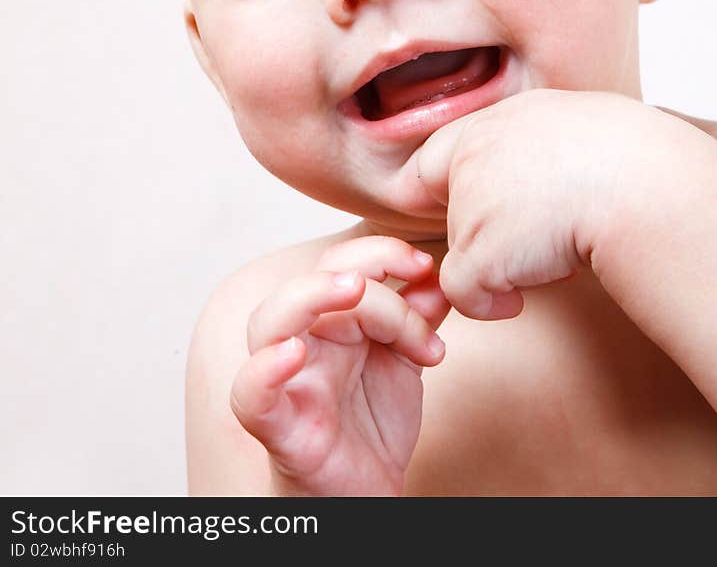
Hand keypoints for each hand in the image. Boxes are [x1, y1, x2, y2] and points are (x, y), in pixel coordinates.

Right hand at [229, 236, 449, 495]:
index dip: (384, 251)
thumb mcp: (407, 360)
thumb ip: (419, 318)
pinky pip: (250, 396)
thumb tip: (437, 278)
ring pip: (268, 322)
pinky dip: (263, 371)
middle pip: (311, 280)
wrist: (366, 494)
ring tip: (354, 288)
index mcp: (331, 321)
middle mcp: (304, 342)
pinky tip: (293, 355)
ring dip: (310, 295)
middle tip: (414, 272)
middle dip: (365, 265)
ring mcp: (288, 382)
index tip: (427, 265)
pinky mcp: (280, 427)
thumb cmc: (373, 423)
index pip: (343, 262)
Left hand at [417, 89, 657, 319]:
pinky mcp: (479, 250)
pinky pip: (462, 290)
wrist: (649, 187)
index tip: (491, 209)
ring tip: (553, 256)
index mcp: (506, 118)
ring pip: (462, 245)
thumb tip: (542, 181)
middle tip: (532, 237)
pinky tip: (520, 300)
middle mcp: (478, 149)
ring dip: (500, 260)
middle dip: (480, 224)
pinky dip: (487, 304)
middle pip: (449, 198)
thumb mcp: (588, 131)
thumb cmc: (640, 166)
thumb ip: (548, 146)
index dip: (457, 185)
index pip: (444, 151)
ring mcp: (472, 199)